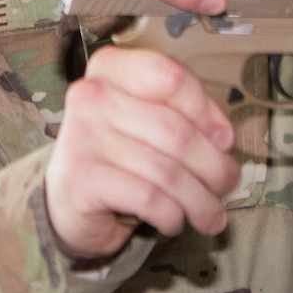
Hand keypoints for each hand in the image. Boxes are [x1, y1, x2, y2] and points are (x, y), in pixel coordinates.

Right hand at [43, 46, 239, 259]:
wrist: (66, 202)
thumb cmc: (117, 158)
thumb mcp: (148, 125)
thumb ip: (184, 118)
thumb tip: (223, 140)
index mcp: (109, 69)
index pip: (170, 78)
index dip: (206, 112)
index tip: (223, 140)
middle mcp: (91, 96)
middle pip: (177, 131)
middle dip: (214, 166)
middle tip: (226, 186)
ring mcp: (81, 136)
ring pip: (167, 171)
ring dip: (199, 200)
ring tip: (210, 216)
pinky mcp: (82, 178)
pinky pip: (149, 198)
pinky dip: (171, 216)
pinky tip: (173, 222)